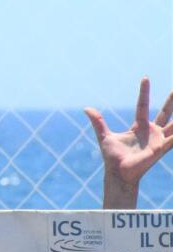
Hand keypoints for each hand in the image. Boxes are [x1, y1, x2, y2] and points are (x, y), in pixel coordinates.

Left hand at [85, 77, 172, 205]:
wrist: (118, 173)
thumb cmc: (112, 157)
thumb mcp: (104, 136)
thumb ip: (98, 122)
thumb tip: (86, 108)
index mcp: (139, 126)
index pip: (143, 105)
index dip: (144, 92)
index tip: (145, 78)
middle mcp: (151, 132)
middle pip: (164, 112)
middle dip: (171, 101)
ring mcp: (158, 140)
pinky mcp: (160, 149)